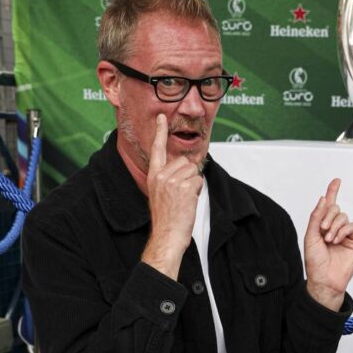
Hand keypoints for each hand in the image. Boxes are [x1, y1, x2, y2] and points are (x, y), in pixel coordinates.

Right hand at [141, 114, 203, 279]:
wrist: (167, 235)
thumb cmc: (166, 219)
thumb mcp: (161, 194)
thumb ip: (169, 178)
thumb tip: (187, 166)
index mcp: (153, 176)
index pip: (157, 149)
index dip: (160, 132)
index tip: (162, 117)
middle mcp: (161, 175)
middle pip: (185, 162)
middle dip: (189, 175)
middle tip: (181, 195)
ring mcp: (172, 181)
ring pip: (193, 171)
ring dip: (194, 184)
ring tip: (184, 200)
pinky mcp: (184, 187)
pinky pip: (199, 180)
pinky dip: (198, 191)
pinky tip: (188, 203)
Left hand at [304, 179, 352, 311]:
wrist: (325, 279)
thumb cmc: (315, 262)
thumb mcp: (311, 236)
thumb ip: (316, 217)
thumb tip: (323, 199)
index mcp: (321, 226)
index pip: (327, 205)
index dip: (332, 192)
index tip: (336, 180)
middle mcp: (333, 228)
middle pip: (335, 209)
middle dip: (328, 216)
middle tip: (323, 229)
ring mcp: (344, 234)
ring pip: (343, 217)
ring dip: (335, 226)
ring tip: (329, 239)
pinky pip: (352, 226)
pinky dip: (344, 230)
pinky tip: (337, 240)